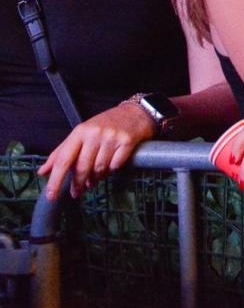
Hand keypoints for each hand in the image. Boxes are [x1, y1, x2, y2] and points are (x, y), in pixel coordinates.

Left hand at [38, 102, 156, 199]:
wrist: (136, 112)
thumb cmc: (106, 124)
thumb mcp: (81, 134)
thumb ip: (61, 152)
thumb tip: (43, 172)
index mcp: (80, 132)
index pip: (63, 159)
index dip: (56, 180)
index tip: (52, 196)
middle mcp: (94, 133)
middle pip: (82, 167)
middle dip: (78, 183)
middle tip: (78, 192)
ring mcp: (112, 137)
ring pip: (99, 168)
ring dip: (97, 177)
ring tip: (97, 177)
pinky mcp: (127, 141)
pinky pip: (116, 165)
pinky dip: (113, 170)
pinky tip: (112, 166)